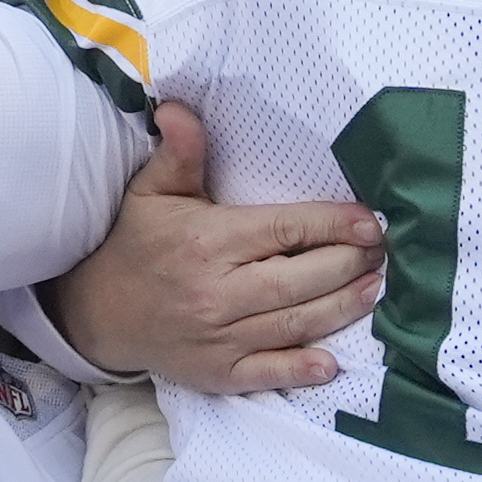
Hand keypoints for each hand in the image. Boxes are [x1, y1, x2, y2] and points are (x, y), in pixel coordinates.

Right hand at [47, 102, 382, 390]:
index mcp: (209, 242)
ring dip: (342, 308)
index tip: (370, 221)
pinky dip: (302, 370)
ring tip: (375, 289)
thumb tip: (179, 108)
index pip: (286, 230)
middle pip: (302, 278)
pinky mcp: (217, 373)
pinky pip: (268, 373)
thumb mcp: (151, 192)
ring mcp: (218, 337)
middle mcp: (217, 292)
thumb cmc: (136, 245)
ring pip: (295, 323)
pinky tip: (332, 363)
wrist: (98, 313)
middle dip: (350, 264)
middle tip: (383, 253)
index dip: (334, 225)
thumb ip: (178, 152)